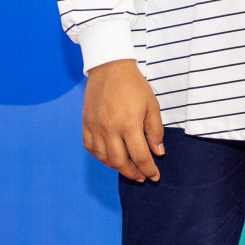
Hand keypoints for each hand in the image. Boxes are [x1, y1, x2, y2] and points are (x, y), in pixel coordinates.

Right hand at [82, 59, 164, 181]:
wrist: (110, 67)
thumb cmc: (134, 85)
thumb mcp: (152, 105)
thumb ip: (155, 130)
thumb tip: (157, 152)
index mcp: (129, 125)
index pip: (140, 156)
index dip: (149, 169)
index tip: (154, 176)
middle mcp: (110, 130)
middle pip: (120, 162)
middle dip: (133, 173)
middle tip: (142, 177)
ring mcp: (96, 128)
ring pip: (104, 158)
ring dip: (117, 167)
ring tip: (128, 168)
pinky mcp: (86, 124)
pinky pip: (91, 148)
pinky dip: (101, 157)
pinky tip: (110, 157)